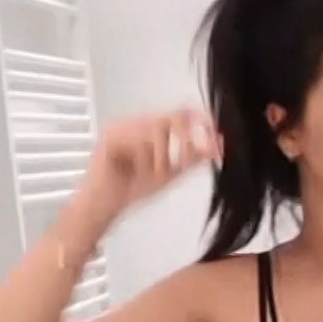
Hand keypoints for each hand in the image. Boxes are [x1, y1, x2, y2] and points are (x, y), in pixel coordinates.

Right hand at [83, 108, 220, 215]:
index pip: (178, 114)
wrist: (103, 207)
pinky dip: (145, 161)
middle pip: (169, 119)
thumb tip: (219, 142)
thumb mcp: (171, 173)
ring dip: (162, 157)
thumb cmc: (132, 189)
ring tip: (156, 174)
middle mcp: (134, 122)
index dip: (197, 119)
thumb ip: (193, 158)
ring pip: (155, 131)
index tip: (214, 129)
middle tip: (185, 162)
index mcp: (149, 127)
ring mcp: (120, 127)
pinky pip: (138, 143)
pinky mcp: (109, 138)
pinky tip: (140, 172)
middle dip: (184, 142)